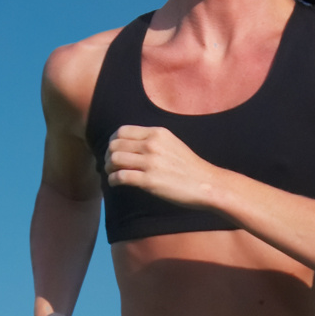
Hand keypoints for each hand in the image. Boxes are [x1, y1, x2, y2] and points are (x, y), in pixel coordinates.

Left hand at [104, 124, 224, 208]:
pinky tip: (116, 183)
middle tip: (110, 166)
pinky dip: (113, 180)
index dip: (113, 142)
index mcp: (157, 133)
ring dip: (108, 168)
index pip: (122, 131)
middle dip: (107, 156)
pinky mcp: (150, 181)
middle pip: (114, 145)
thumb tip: (129, 146)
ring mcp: (151, 162)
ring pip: (114, 160)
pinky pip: (120, 177)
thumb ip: (152, 141)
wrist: (207, 184)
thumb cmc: (188, 167)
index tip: (113, 151)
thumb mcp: (171, 144)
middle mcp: (152, 144)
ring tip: (112, 174)